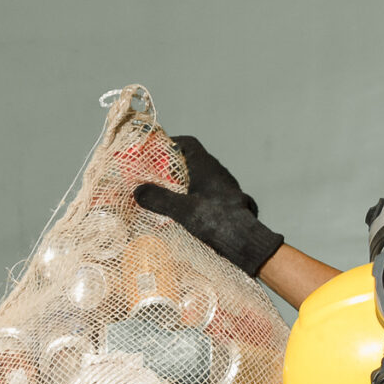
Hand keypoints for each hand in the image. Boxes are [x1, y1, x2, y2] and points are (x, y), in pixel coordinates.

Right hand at [133, 135, 283, 278]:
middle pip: (192, 160)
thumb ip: (159, 199)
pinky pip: (207, 192)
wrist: (245, 240)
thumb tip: (138, 191)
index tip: (156, 152)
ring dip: (184, 182)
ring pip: (201, 177)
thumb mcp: (182, 210)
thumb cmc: (215, 220)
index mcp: (206, 166)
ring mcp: (225, 187)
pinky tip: (186, 212)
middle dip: (173, 166)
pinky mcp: (228, 201)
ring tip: (168, 195)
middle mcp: (217, 172)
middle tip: (156, 177)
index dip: (172, 144)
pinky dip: (193, 196)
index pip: (188, 143)